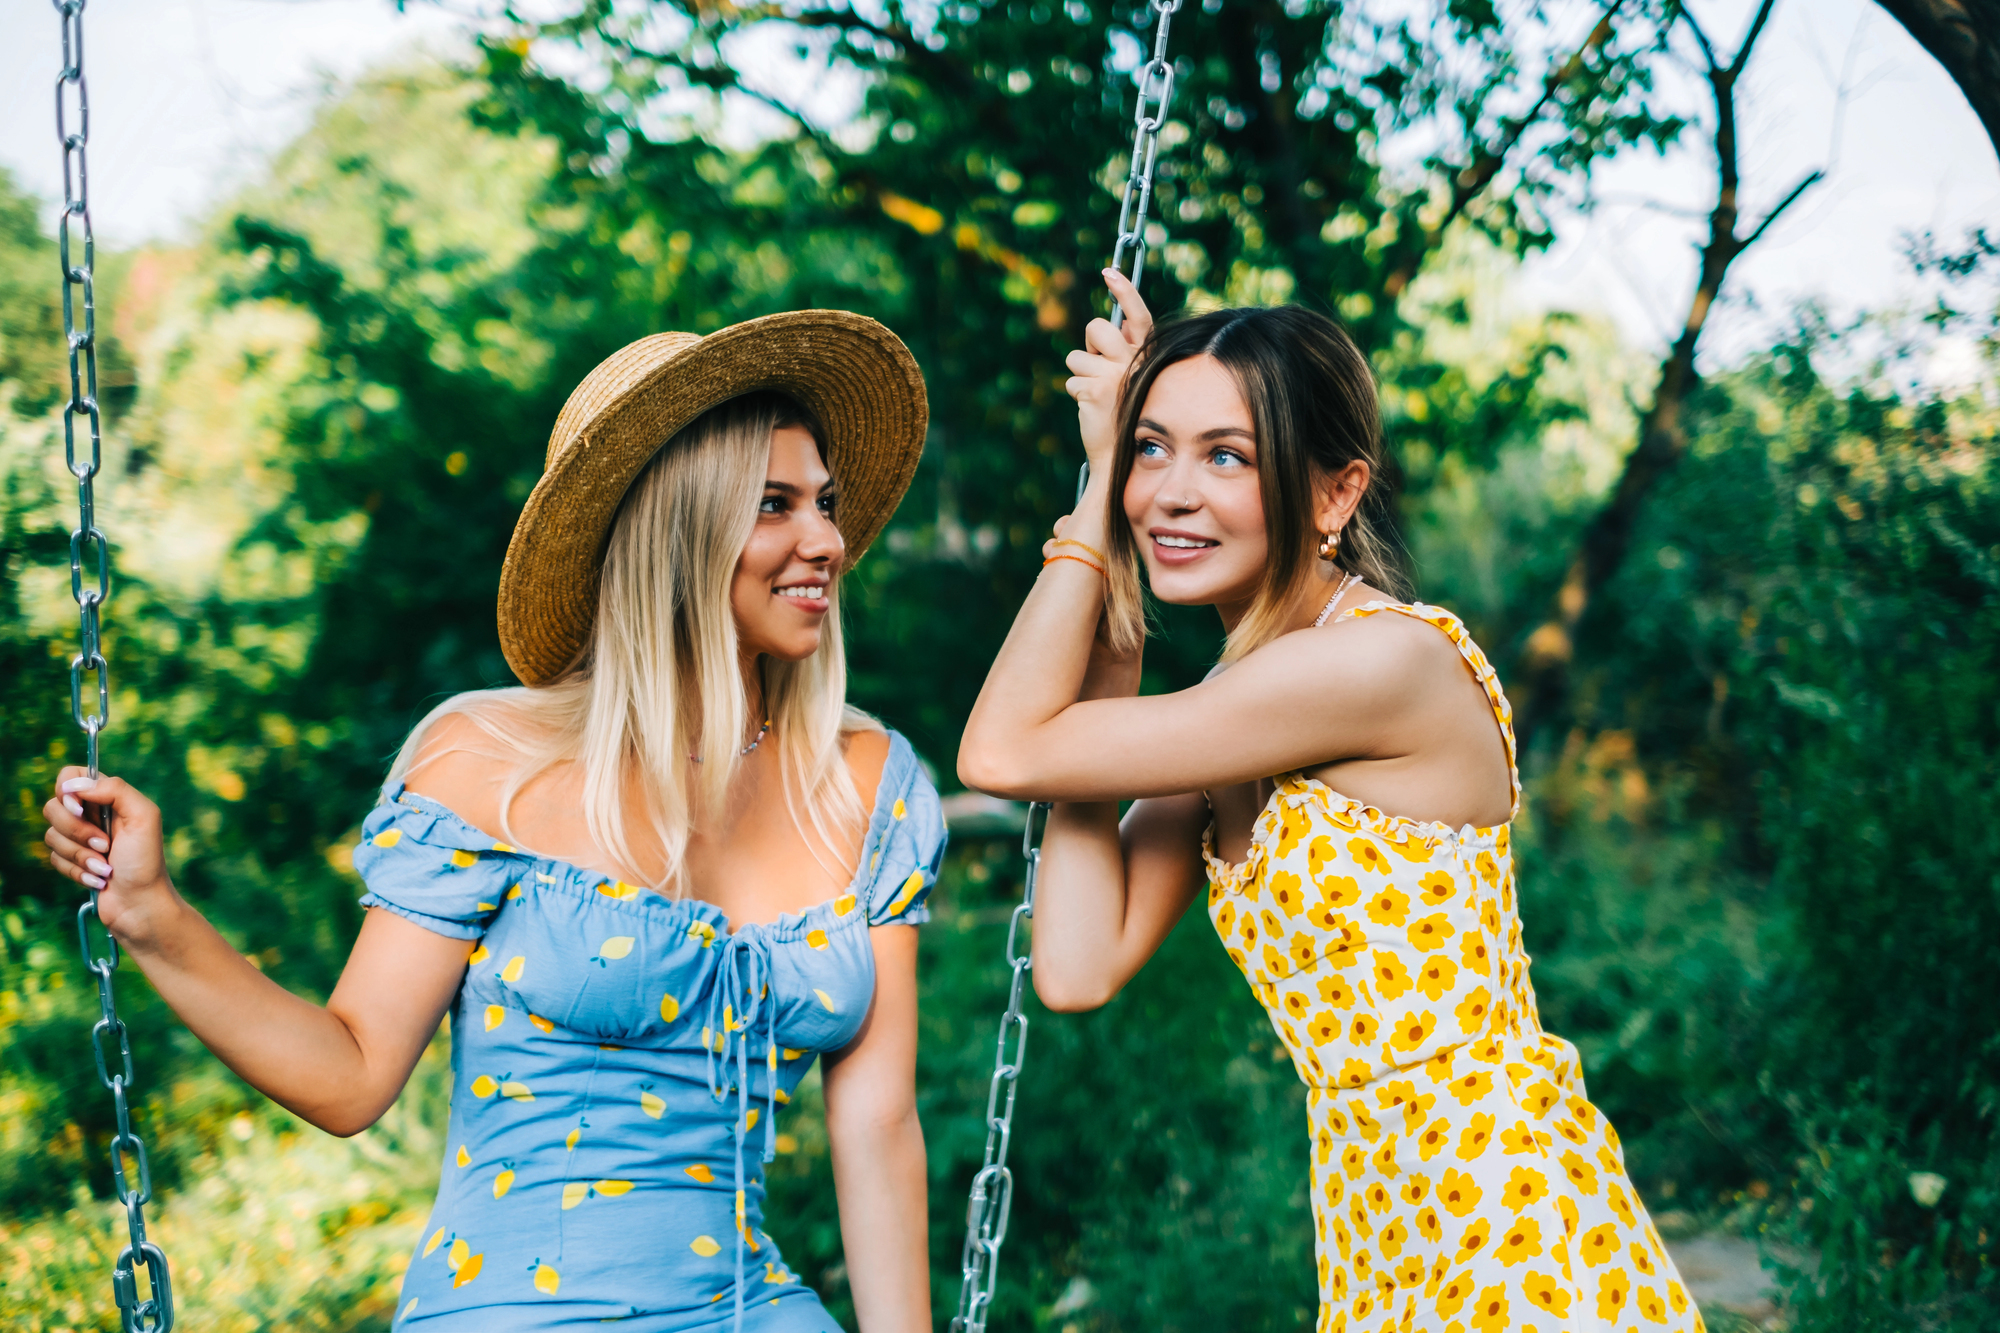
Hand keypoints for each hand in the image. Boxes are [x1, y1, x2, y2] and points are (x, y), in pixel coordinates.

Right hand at [43, 769, 179, 947]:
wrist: (141, 905)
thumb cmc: (146, 862)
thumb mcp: (144, 817)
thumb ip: (116, 790)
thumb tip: (74, 783)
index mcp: (110, 798)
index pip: (70, 776)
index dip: (67, 790)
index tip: (81, 808)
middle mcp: (92, 815)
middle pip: (52, 807)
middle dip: (77, 831)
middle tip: (105, 845)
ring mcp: (80, 839)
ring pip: (51, 836)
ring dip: (81, 856)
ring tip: (106, 868)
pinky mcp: (72, 861)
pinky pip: (54, 859)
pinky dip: (77, 871)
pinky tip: (99, 880)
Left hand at [1063, 268, 1154, 472]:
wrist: (1124, 454)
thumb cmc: (1126, 412)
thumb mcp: (1130, 377)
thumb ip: (1122, 352)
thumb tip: (1109, 327)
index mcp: (1146, 354)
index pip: (1138, 315)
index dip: (1124, 291)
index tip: (1109, 271)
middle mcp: (1134, 360)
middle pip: (1096, 327)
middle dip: (1089, 344)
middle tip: (1098, 367)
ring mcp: (1116, 374)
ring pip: (1077, 356)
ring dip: (1080, 374)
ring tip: (1096, 394)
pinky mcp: (1096, 388)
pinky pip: (1071, 380)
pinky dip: (1076, 393)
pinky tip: (1092, 408)